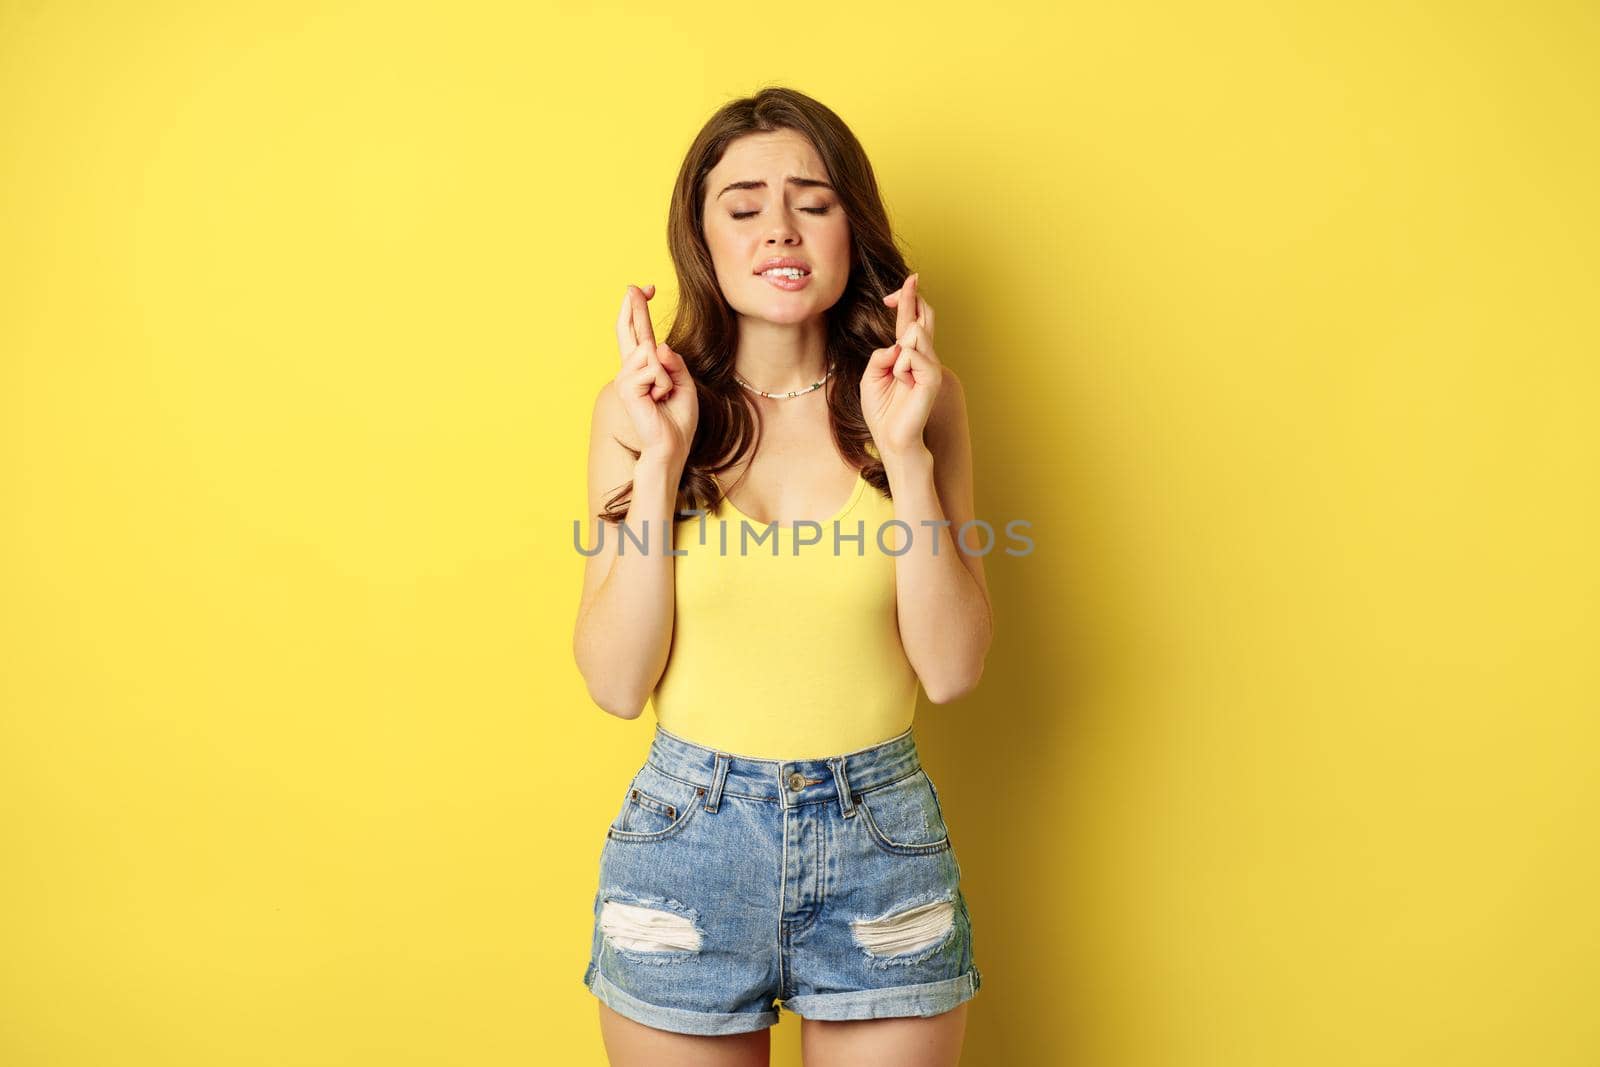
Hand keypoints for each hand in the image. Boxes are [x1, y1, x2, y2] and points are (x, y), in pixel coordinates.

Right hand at [614, 284, 698, 467]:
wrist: (673, 446)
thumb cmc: (678, 418)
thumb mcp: (684, 383)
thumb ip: (674, 362)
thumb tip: (657, 345)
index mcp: (645, 367)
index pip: (641, 332)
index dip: (641, 308)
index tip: (647, 288)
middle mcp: (631, 369)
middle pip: (630, 330)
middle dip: (634, 306)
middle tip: (635, 286)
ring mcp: (626, 378)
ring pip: (649, 352)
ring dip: (666, 374)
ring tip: (664, 395)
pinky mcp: (626, 388)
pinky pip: (651, 370)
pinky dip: (663, 384)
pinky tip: (658, 400)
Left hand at [861, 272, 941, 460]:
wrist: (891, 439)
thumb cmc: (882, 411)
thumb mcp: (870, 377)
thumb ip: (880, 356)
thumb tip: (897, 344)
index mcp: (906, 356)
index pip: (910, 321)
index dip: (908, 299)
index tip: (908, 281)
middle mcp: (921, 357)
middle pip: (922, 318)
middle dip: (912, 298)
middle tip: (910, 279)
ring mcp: (929, 366)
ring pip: (915, 334)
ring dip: (900, 348)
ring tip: (897, 374)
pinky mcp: (932, 378)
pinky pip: (912, 355)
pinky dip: (901, 366)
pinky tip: (902, 381)